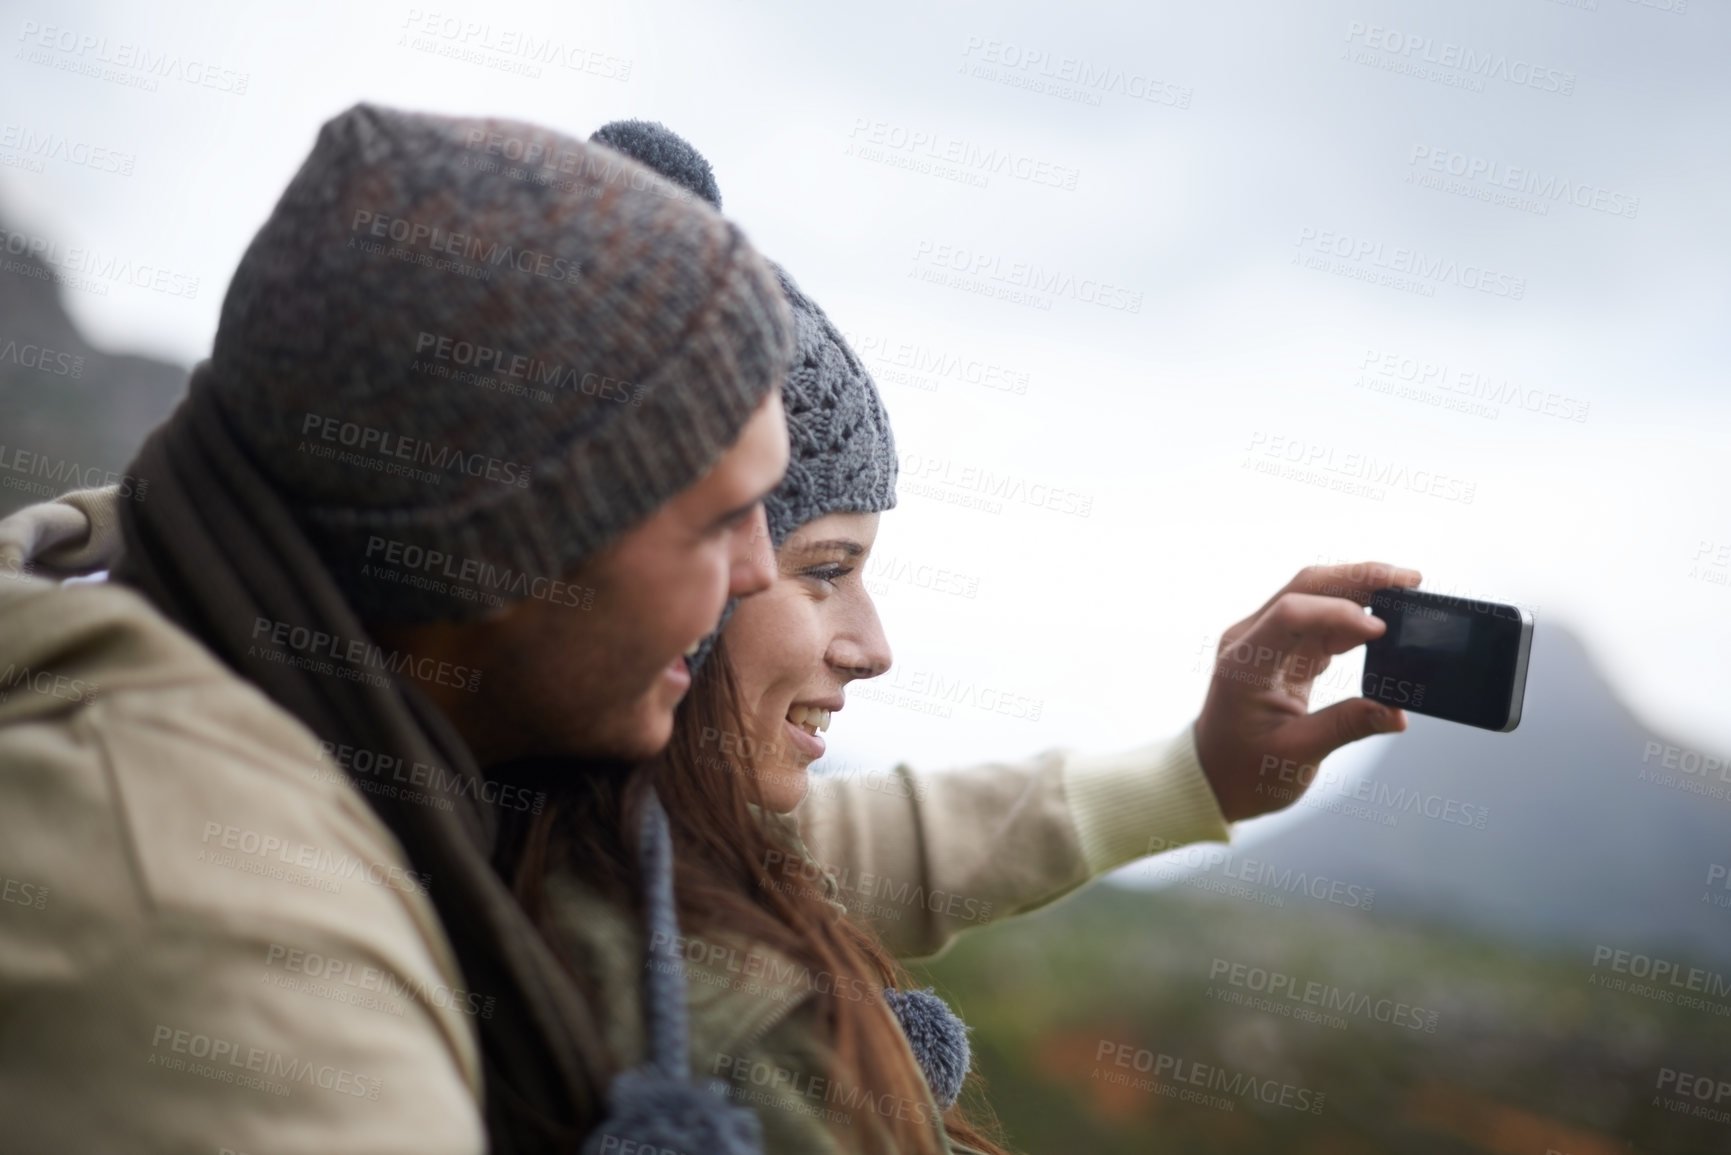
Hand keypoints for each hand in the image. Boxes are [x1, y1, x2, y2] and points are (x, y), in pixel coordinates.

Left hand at [1192, 562, 1421, 822]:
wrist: (1214, 779)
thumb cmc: (1243, 771)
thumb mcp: (1296, 757)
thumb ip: (1346, 727)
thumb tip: (1396, 713)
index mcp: (1245, 664)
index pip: (1290, 613)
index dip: (1338, 613)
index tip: (1380, 631)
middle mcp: (1251, 642)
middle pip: (1306, 587)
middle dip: (1359, 577)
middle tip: (1410, 579)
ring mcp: (1265, 642)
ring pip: (1315, 597)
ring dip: (1360, 591)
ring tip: (1405, 591)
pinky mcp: (1282, 652)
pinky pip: (1319, 620)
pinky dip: (1351, 617)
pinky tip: (1381, 622)